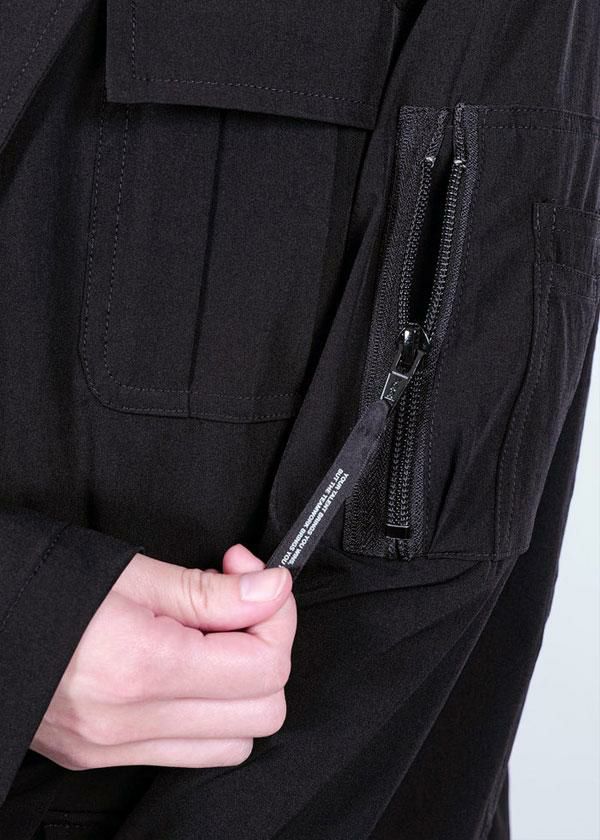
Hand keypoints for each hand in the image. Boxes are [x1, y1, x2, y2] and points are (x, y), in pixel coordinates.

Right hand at [31, 545, 295, 769]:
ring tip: (212, 636)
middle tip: (239, 602)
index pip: (265, 666)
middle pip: (263, 711)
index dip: (278, 614)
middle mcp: (131, 722)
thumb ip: (212, 591)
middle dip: (268, 649)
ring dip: (242, 687)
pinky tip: (187, 665)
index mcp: (144, 667)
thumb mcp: (134, 574)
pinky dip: (208, 711)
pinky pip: (189, 750)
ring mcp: (114, 747)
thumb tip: (273, 590)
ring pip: (234, 741)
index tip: (257, 578)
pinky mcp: (101, 755)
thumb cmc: (47, 587)